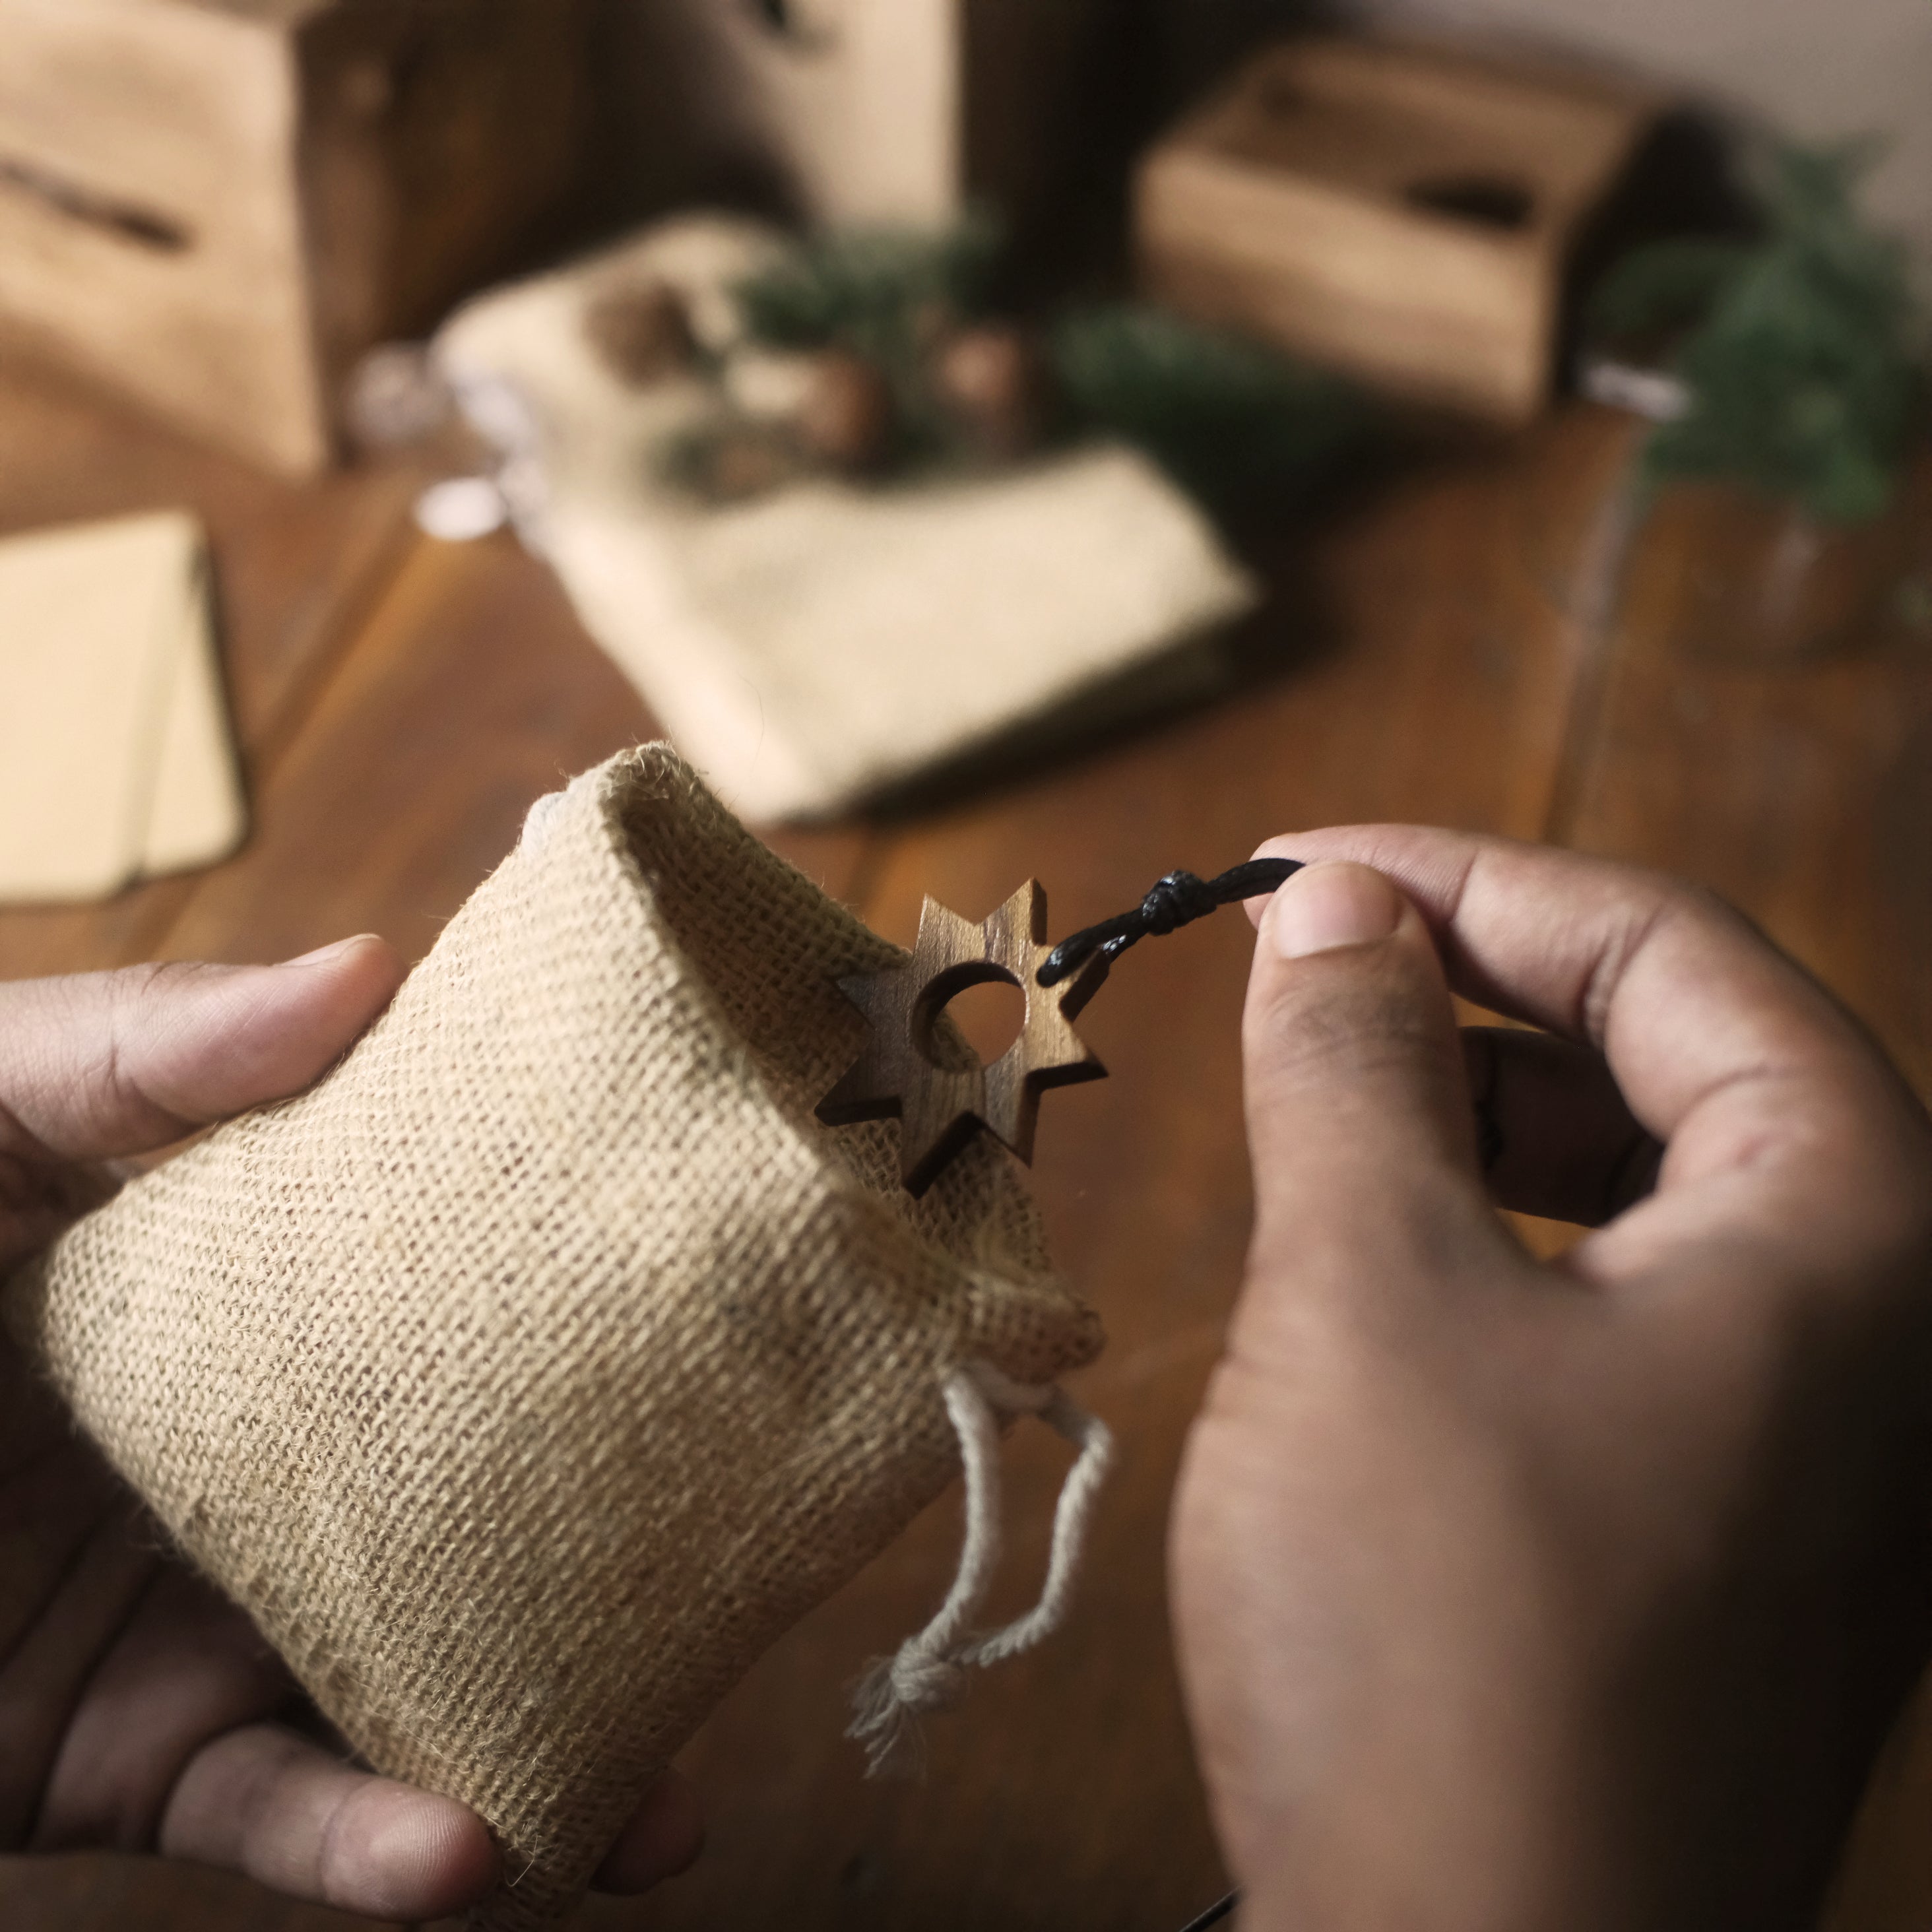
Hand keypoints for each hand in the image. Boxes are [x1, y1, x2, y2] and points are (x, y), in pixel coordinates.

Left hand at [0, 944, 701, 1917]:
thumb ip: (144, 1047)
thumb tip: (377, 971)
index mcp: (254, 1292)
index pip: (461, 1284)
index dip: (594, 1284)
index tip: (729, 1284)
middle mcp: (266, 1451)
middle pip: (484, 1498)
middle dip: (628, 1539)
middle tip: (765, 1553)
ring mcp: (210, 1611)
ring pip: (424, 1683)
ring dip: (554, 1743)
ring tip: (670, 1794)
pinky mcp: (130, 1760)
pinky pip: (277, 1812)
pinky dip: (377, 1846)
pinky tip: (461, 1851)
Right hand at [1172, 833, 1931, 1931]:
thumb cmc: (1438, 1634)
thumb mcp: (1368, 1291)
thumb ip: (1356, 1063)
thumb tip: (1330, 906)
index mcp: (1865, 1229)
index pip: (1677, 951)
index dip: (1472, 877)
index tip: (1300, 868)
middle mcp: (1893, 1326)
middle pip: (1686, 1053)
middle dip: (1481, 985)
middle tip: (1304, 965)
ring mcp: (1831, 1443)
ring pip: (1657, 1183)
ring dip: (1484, 1110)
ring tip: (1328, 1092)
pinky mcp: (1742, 1528)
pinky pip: (1639, 1306)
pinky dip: (1506, 1237)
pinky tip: (1390, 1247)